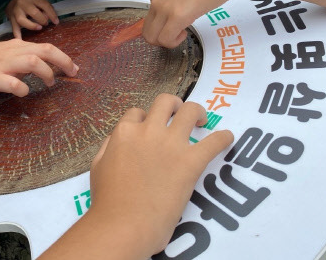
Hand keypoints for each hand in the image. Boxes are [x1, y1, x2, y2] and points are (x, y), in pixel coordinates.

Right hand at [0, 39, 78, 96]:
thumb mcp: (0, 56)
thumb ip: (18, 61)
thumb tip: (35, 69)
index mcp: (14, 46)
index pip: (45, 47)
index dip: (63, 57)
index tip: (73, 68)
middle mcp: (10, 52)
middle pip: (44, 50)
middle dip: (63, 61)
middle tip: (73, 73)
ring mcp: (0, 65)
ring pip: (32, 61)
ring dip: (46, 72)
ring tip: (49, 84)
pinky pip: (12, 82)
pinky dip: (22, 88)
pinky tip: (23, 93)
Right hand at [5, 0, 58, 38]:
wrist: (12, 2)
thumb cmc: (29, 3)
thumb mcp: (37, 0)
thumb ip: (45, 8)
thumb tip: (53, 19)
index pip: (44, 5)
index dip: (52, 14)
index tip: (56, 22)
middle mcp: (22, 2)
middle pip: (34, 13)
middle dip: (42, 20)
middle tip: (45, 24)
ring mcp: (15, 11)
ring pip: (22, 20)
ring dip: (32, 26)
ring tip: (39, 28)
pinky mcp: (11, 19)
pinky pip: (15, 28)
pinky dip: (17, 35)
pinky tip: (21, 40)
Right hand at [89, 94, 232, 255]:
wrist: (125, 224)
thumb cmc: (107, 200)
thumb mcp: (98, 166)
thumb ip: (109, 146)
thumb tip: (117, 138)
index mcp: (125, 132)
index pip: (137, 113)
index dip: (144, 119)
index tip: (150, 128)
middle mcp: (148, 131)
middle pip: (165, 102)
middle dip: (174, 104)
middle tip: (180, 114)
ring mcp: (171, 145)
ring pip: (191, 111)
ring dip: (198, 113)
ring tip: (202, 121)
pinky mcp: (191, 162)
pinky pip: (214, 142)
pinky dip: (223, 138)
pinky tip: (227, 138)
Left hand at [143, 0, 241, 47]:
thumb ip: (173, 3)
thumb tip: (171, 18)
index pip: (148, 21)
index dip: (161, 29)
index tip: (176, 26)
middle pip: (147, 32)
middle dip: (161, 39)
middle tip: (178, 34)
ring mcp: (164, 7)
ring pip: (152, 38)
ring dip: (167, 42)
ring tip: (183, 32)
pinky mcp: (177, 15)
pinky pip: (166, 39)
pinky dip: (174, 42)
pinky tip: (186, 32)